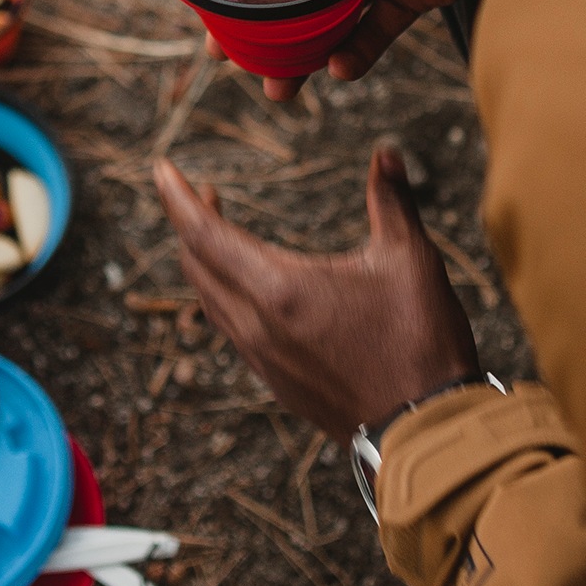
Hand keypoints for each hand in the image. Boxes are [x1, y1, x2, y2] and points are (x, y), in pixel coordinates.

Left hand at [153, 146, 479, 439]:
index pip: (205, 235)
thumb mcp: (411, 260)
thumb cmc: (420, 342)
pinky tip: (248, 289)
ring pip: (210, 301)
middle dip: (191, 223)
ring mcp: (264, 361)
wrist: (425, 431)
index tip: (160, 169)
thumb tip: (385, 153)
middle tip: (201, 192)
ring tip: (220, 231)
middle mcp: (258, 327)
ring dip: (205, 261)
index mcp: (281, 290)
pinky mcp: (277, 384)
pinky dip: (223, 296)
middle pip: (198, 267)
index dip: (177, 198)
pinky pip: (231, 331)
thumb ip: (392, 201)